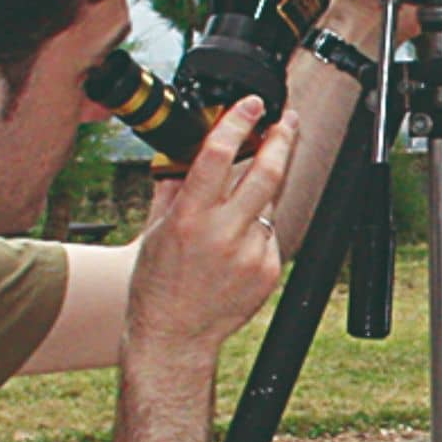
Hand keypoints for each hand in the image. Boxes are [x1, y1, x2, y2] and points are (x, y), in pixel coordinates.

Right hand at [124, 92, 292, 363]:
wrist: (175, 336)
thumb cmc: (158, 286)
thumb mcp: (155, 230)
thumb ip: (174, 187)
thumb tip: (190, 152)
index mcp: (190, 218)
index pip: (218, 155)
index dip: (238, 122)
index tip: (251, 105)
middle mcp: (224, 234)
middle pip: (266, 172)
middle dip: (282, 139)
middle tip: (287, 121)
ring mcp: (251, 254)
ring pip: (270, 203)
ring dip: (265, 187)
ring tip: (252, 187)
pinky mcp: (268, 271)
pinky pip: (271, 234)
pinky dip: (259, 227)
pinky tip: (238, 242)